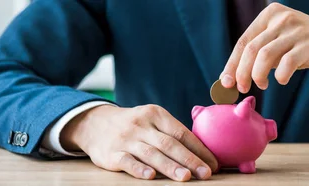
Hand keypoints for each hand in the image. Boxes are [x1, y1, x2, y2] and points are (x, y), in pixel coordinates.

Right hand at [60, 104, 217, 181]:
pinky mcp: (111, 153)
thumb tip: (203, 152)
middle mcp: (142, 125)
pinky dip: (139, 169)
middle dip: (189, 160)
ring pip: (151, 154)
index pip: (181, 133)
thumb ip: (172, 132)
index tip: (213, 164)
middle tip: (205, 173)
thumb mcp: (151, 119)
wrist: (94, 123)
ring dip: (170, 167)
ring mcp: (126, 139)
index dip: (199, 149)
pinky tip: (151, 176)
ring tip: (185, 177)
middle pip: (169, 144)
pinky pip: (127, 161)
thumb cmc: (134, 125)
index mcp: (156, 114)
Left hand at [220, 3, 308, 91]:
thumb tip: (232, 77)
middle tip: (242, 88)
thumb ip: (260, 54)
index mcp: (270, 14)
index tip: (226, 83)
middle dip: (241, 72)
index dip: (232, 64)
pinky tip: (281, 80)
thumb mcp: (281, 44)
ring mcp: (296, 30)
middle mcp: (282, 18)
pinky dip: (279, 76)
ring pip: (264, 55)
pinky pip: (286, 63)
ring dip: (258, 75)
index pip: (243, 41)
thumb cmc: (307, 48)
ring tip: (262, 85)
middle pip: (251, 49)